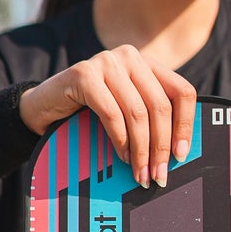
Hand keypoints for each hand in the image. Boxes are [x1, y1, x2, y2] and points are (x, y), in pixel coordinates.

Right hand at [19, 48, 196, 188]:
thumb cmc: (90, 113)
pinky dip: (120, 139)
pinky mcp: (84, 74)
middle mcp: (131, 56)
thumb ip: (150, 119)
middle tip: (159, 175)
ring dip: (141, 149)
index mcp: (148, 64)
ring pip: (137, 112)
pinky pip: (111, 113)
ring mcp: (107, 61)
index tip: (181, 155)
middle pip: (160, 106)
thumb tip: (178, 153)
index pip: (182, 91)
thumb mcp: (127, 111)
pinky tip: (122, 156)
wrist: (44, 107)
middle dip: (161, 146)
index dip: (186, 125)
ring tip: (140, 173)